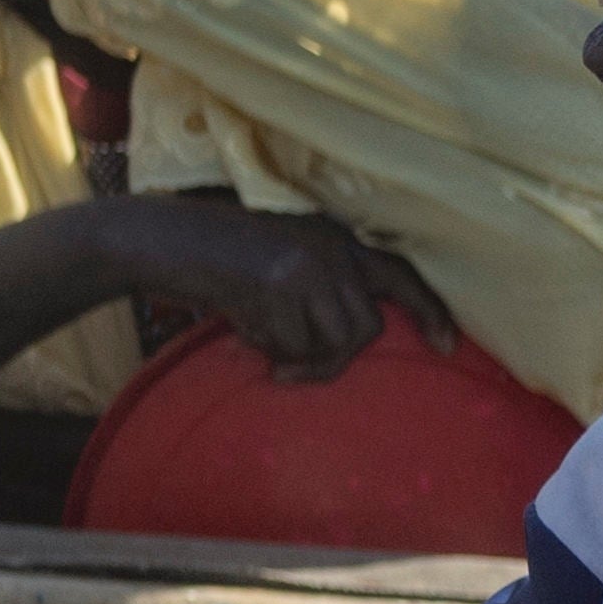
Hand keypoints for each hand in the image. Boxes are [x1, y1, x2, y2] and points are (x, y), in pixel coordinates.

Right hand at [92, 194, 425, 384]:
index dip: (428, 310)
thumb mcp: (275, 268)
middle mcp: (329, 246)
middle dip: (333, 357)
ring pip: (334, 342)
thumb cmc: (210, 259)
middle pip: (365, 327)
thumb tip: (345, 346)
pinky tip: (239, 328)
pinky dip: (268, 351)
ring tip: (261, 345)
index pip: (397, 275)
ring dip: (298, 359)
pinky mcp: (280, 284)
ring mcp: (306, 263)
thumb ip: (315, 293)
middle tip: (291, 367)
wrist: (155, 238)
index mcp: (332, 235)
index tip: (447, 345)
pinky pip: (293, 346)